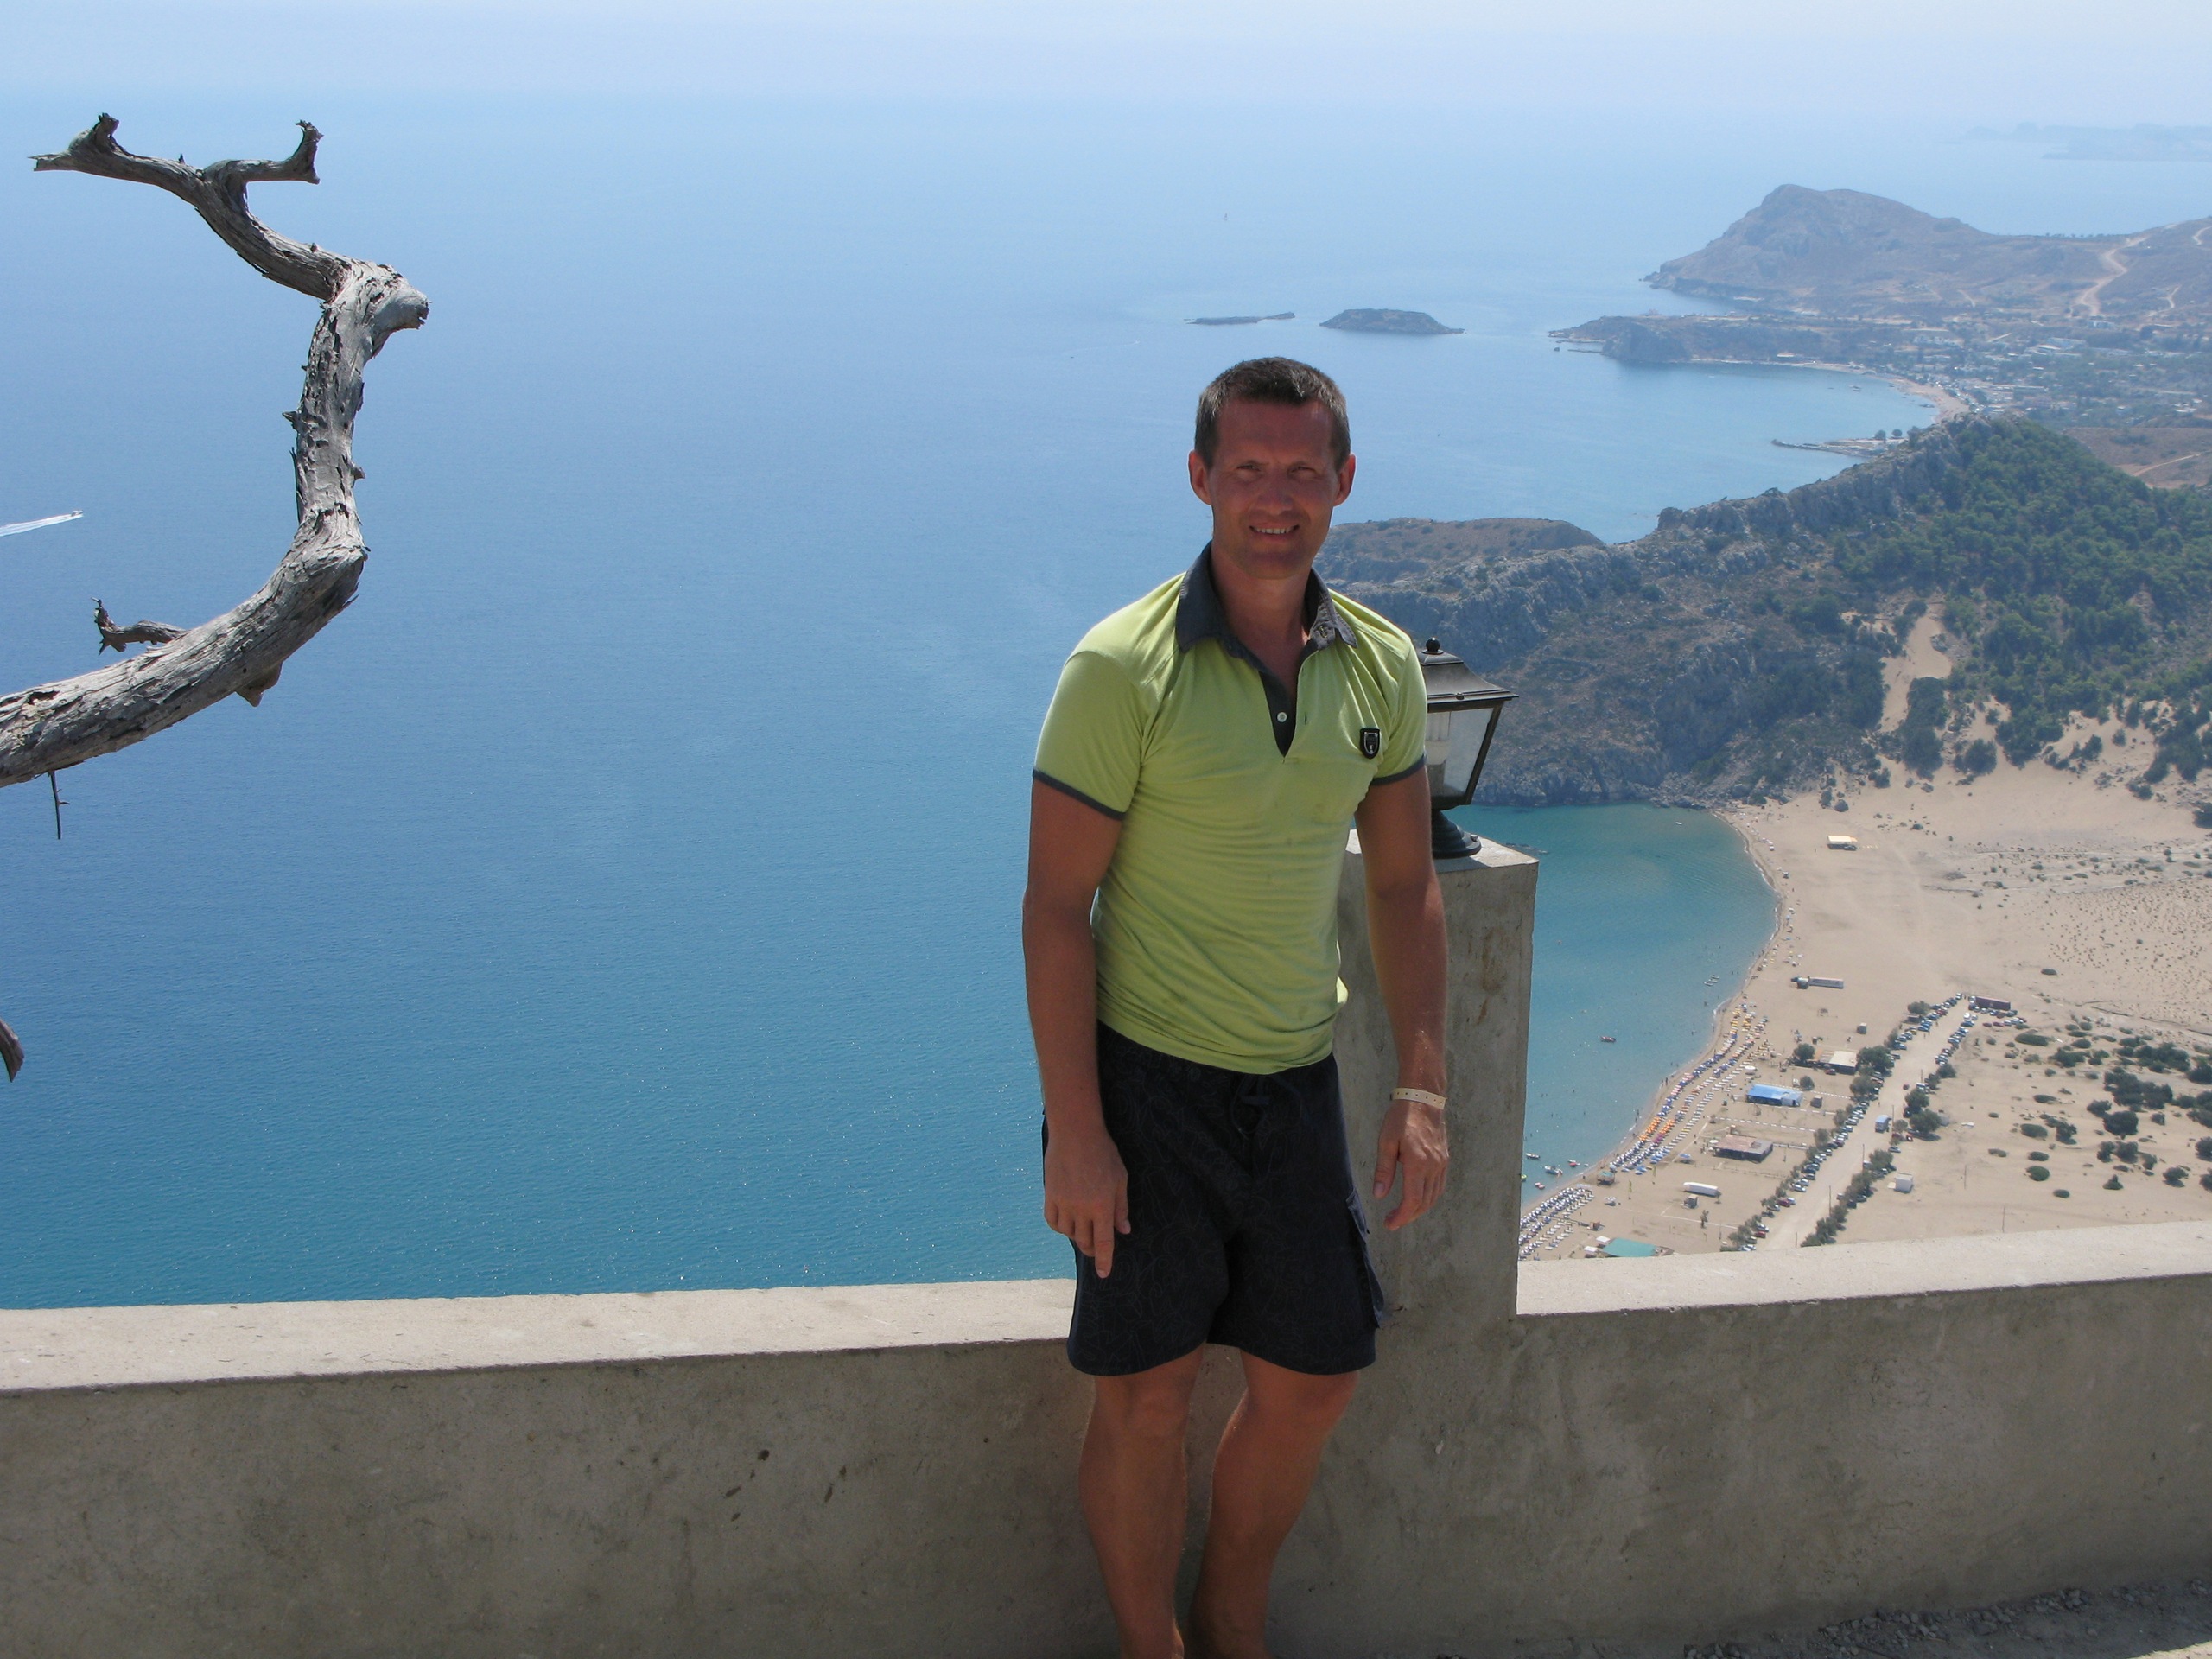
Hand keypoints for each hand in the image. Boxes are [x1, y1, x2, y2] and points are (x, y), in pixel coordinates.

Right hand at [1044, 1120, 1130, 1275]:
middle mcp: (1081, 1208)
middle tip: (1096, 1249)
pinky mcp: (1050, 1195)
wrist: (1075, 1133)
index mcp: (1102, 1205)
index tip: (1104, 1274)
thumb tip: (1124, 1230)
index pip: (1104, 1242)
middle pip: (1085, 1241)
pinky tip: (1067, 1222)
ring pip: (1068, 1233)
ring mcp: (1063, 1202)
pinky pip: (1052, 1221)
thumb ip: (1121, 1207)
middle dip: (1091, 1249)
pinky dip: (1060, 1227)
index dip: (1105, 1260)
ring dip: (1077, 1236)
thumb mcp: (1120, 1178)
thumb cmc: (1103, 1153)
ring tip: (1083, 1229)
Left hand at [1372, 1096, 1447, 1229]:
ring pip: (1433, 1196)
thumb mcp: (1386, 1141)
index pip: (1412, 1199)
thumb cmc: (1401, 1118)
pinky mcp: (1444, 1159)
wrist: (1423, 1099)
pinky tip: (1418, 1198)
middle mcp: (1433, 1166)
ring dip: (1419, 1209)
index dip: (1402, 1216)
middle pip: (1424, 1202)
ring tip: (1403, 1212)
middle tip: (1392, 1221)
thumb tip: (1379, 1195)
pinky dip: (1428, 1197)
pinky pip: (1439, 1186)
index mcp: (1417, 1163)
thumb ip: (1384, 1170)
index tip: (1390, 1224)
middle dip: (1408, 1216)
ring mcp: (1441, 1163)